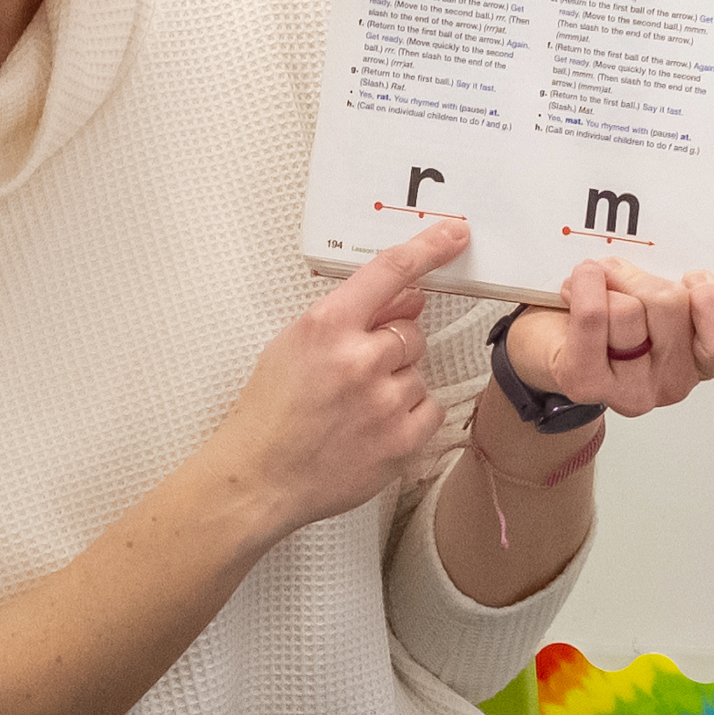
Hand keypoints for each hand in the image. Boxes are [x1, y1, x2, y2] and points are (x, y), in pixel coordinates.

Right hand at [214, 219, 461, 539]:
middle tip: (356, 373)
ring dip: (396, 384)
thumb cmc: (269, 415)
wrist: (258, 480)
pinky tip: (373, 427)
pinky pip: (428, 408)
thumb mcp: (292, 346)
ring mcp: (383, 401)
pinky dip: (408, 416)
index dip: (427, 247)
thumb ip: (348, 318)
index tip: (454, 234)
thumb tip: (405, 296)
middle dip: (391, 346)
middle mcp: (358, 358)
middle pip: (410, 331)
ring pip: (418, 372)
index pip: (389, 271)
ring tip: (355, 409)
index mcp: (326, 326)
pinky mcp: (401, 439)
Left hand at [496, 256, 713, 428]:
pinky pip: (594, 317)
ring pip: (630, 309)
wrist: (545, 343)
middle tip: (618, 273)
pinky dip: (584, 288)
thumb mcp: (655, 294)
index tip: (692, 276)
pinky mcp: (587, 383)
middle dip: (640, 276)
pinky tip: (573, 286)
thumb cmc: (607, 316)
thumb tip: (668, 249)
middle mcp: (673, 382)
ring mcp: (631, 389)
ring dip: (606, 281)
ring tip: (592, 284)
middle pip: (672, 305)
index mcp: (700, 358)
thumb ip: (676, 283)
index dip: (713, 302)